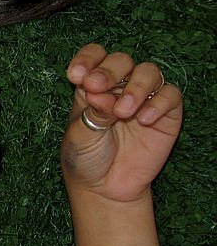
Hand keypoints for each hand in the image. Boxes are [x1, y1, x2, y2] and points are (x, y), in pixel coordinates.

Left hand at [61, 44, 181, 204]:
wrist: (105, 188)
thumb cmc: (87, 158)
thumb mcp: (80, 135)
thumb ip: (92, 113)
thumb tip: (99, 91)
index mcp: (92, 87)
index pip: (94, 57)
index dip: (87, 59)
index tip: (76, 75)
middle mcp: (119, 88)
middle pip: (121, 60)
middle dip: (109, 70)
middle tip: (97, 87)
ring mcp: (143, 99)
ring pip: (149, 72)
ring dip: (135, 86)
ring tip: (122, 112)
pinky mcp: (166, 114)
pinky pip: (170, 96)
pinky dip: (159, 103)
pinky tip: (145, 119)